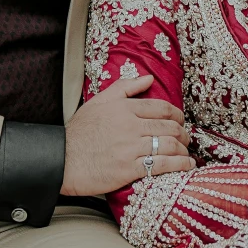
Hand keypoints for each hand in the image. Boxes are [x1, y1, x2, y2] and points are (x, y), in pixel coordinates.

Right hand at [63, 72, 193, 195]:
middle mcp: (130, 126)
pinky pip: (162, 164)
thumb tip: (148, 78)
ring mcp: (131, 147)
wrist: (61, 160)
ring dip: (183, 149)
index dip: (177, 115)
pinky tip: (187, 166)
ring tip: (186, 153)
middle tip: (186, 138)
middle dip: (183, 133)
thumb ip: (125, 87)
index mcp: (124, 108)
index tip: (180, 121)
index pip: (162, 108)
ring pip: (169, 145)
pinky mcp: (130, 168)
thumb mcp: (99, 101)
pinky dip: (179, 165)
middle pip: (169, 127)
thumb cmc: (78, 132)